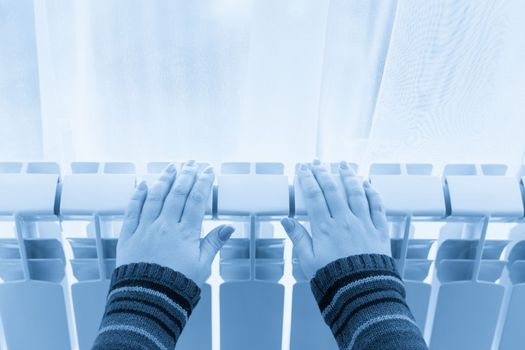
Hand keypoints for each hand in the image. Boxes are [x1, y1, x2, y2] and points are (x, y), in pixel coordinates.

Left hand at [116, 161, 234, 285]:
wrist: (148, 300)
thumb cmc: (177, 285)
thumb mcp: (202, 265)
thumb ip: (213, 243)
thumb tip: (229, 227)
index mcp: (185, 233)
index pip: (197, 200)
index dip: (203, 182)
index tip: (208, 170)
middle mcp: (165, 226)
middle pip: (177, 193)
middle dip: (186, 175)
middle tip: (192, 163)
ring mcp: (145, 229)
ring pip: (155, 197)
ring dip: (164, 179)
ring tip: (172, 166)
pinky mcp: (128, 235)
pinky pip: (132, 210)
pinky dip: (138, 195)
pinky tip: (144, 184)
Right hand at [281, 160, 389, 278]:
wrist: (362, 292)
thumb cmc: (333, 278)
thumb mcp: (308, 260)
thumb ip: (298, 238)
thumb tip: (286, 220)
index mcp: (325, 228)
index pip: (314, 196)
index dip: (307, 179)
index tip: (303, 168)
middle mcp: (345, 221)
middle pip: (333, 190)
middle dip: (324, 172)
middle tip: (318, 162)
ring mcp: (364, 224)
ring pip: (356, 193)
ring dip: (349, 176)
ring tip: (343, 164)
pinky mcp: (379, 230)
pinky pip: (377, 206)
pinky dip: (372, 192)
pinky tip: (367, 184)